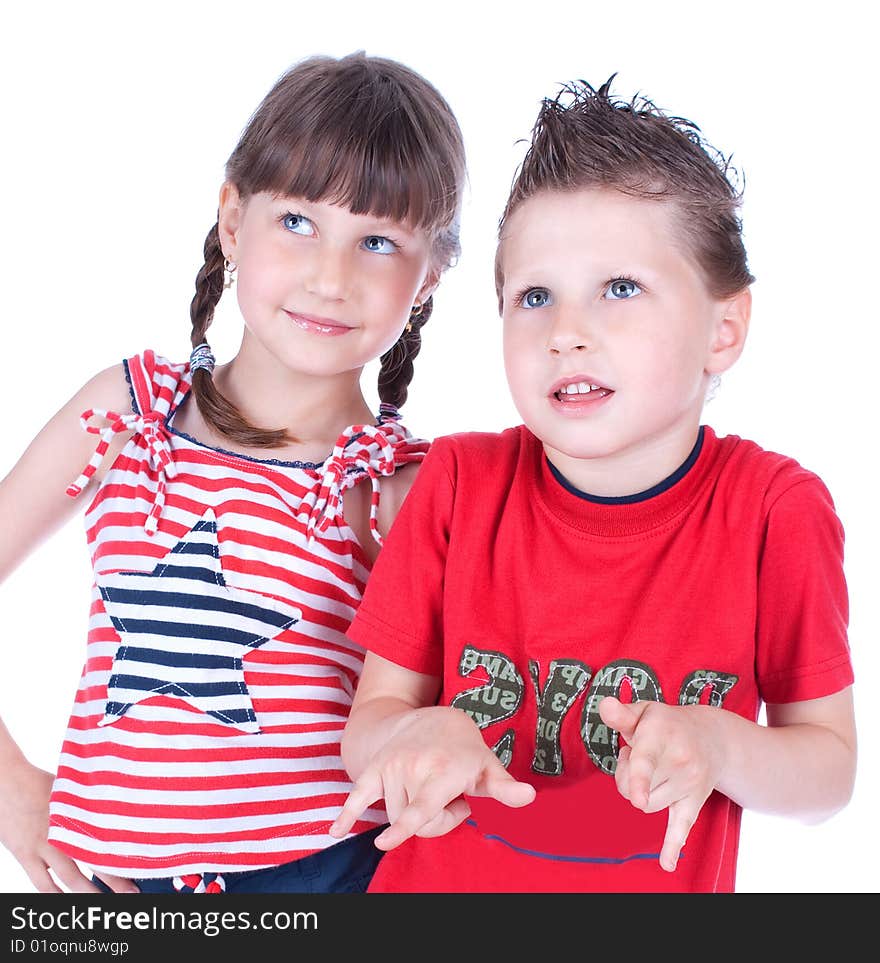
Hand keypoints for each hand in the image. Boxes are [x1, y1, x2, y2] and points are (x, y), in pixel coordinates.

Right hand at [0, 759, 137, 892]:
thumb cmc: (43, 781)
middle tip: (132, 895)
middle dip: (115, 882)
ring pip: (71, 878)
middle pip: (95, 862)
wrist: (7, 781)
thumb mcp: (72, 787)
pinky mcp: (24, 855)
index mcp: (81, 814)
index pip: (109, 840)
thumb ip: (92, 800)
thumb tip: (119, 805)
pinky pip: (42, 883)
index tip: (143, 869)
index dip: (125, 857)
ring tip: (104, 904)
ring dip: (88, 893)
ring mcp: (44, 846)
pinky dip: (55, 895)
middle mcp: (65, 832)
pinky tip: (66, 902)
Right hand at [330, 706, 534, 849]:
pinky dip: (345, 815)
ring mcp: (391, 766)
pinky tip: (333, 832)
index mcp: (443, 770)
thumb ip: (504, 786)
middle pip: (414, 823)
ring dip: (411, 815)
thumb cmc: (465, 750)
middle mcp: (413, 766)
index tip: (386, 842)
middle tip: (451, 799)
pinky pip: (355, 795)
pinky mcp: (373, 768)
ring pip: (392, 816)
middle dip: (434, 821)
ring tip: (429, 790)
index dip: (407, 824)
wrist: (432, 719)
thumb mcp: (487, 765)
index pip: (423, 805)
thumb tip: (528, 797)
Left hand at [598, 696, 725, 872]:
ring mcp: (689, 784)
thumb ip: (621, 713)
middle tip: (635, 755)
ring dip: (640, 791)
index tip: (636, 797)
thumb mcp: (644, 711)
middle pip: (633, 788)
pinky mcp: (694, 801)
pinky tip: (667, 863)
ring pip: (647, 805)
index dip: (638, 777)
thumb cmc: (666, 725)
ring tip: (651, 769)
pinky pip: (682, 827)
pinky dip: (673, 846)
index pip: (646, 760)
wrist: (713, 737)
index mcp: (660, 735)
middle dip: (626, 775)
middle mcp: (678, 760)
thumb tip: (604, 705)